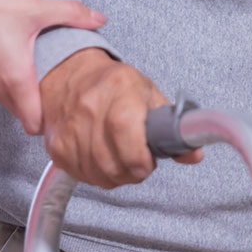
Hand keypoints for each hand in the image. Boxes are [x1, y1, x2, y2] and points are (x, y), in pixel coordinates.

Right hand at [0, 0, 105, 135]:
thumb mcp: (32, 7)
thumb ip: (70, 14)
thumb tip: (101, 18)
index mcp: (15, 79)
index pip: (34, 124)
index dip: (52, 121)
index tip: (67, 108)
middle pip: (24, 113)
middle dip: (42, 105)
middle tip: (62, 87)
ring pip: (9, 100)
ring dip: (24, 91)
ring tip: (41, 67)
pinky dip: (7, 80)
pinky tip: (16, 55)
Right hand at [39, 49, 202, 187]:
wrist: (71, 76)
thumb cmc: (115, 86)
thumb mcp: (150, 95)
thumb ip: (174, 127)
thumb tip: (194, 155)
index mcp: (119, 91)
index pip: (127, 137)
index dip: (141, 160)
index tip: (148, 162)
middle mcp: (90, 108)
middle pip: (114, 164)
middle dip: (132, 172)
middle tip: (137, 161)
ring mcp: (70, 128)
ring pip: (98, 175)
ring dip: (115, 175)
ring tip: (119, 158)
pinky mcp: (57, 146)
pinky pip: (81, 175)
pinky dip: (96, 175)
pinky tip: (101, 159)